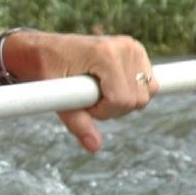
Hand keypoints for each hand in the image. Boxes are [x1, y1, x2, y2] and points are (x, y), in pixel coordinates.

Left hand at [5, 31, 153, 152]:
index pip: (122, 100)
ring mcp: (134, 48)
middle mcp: (125, 47)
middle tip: (88, 97)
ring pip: (147, 93)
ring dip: (123, 101)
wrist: (46, 50)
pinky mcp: (137, 51)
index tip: (82, 103)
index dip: (102, 112)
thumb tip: (94, 147)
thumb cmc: (48, 70)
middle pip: (137, 100)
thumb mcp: (58, 97)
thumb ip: (77, 122)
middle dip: (113, 108)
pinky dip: (131, 92)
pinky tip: (110, 85)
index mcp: (106, 54)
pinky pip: (149, 84)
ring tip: (99, 91)